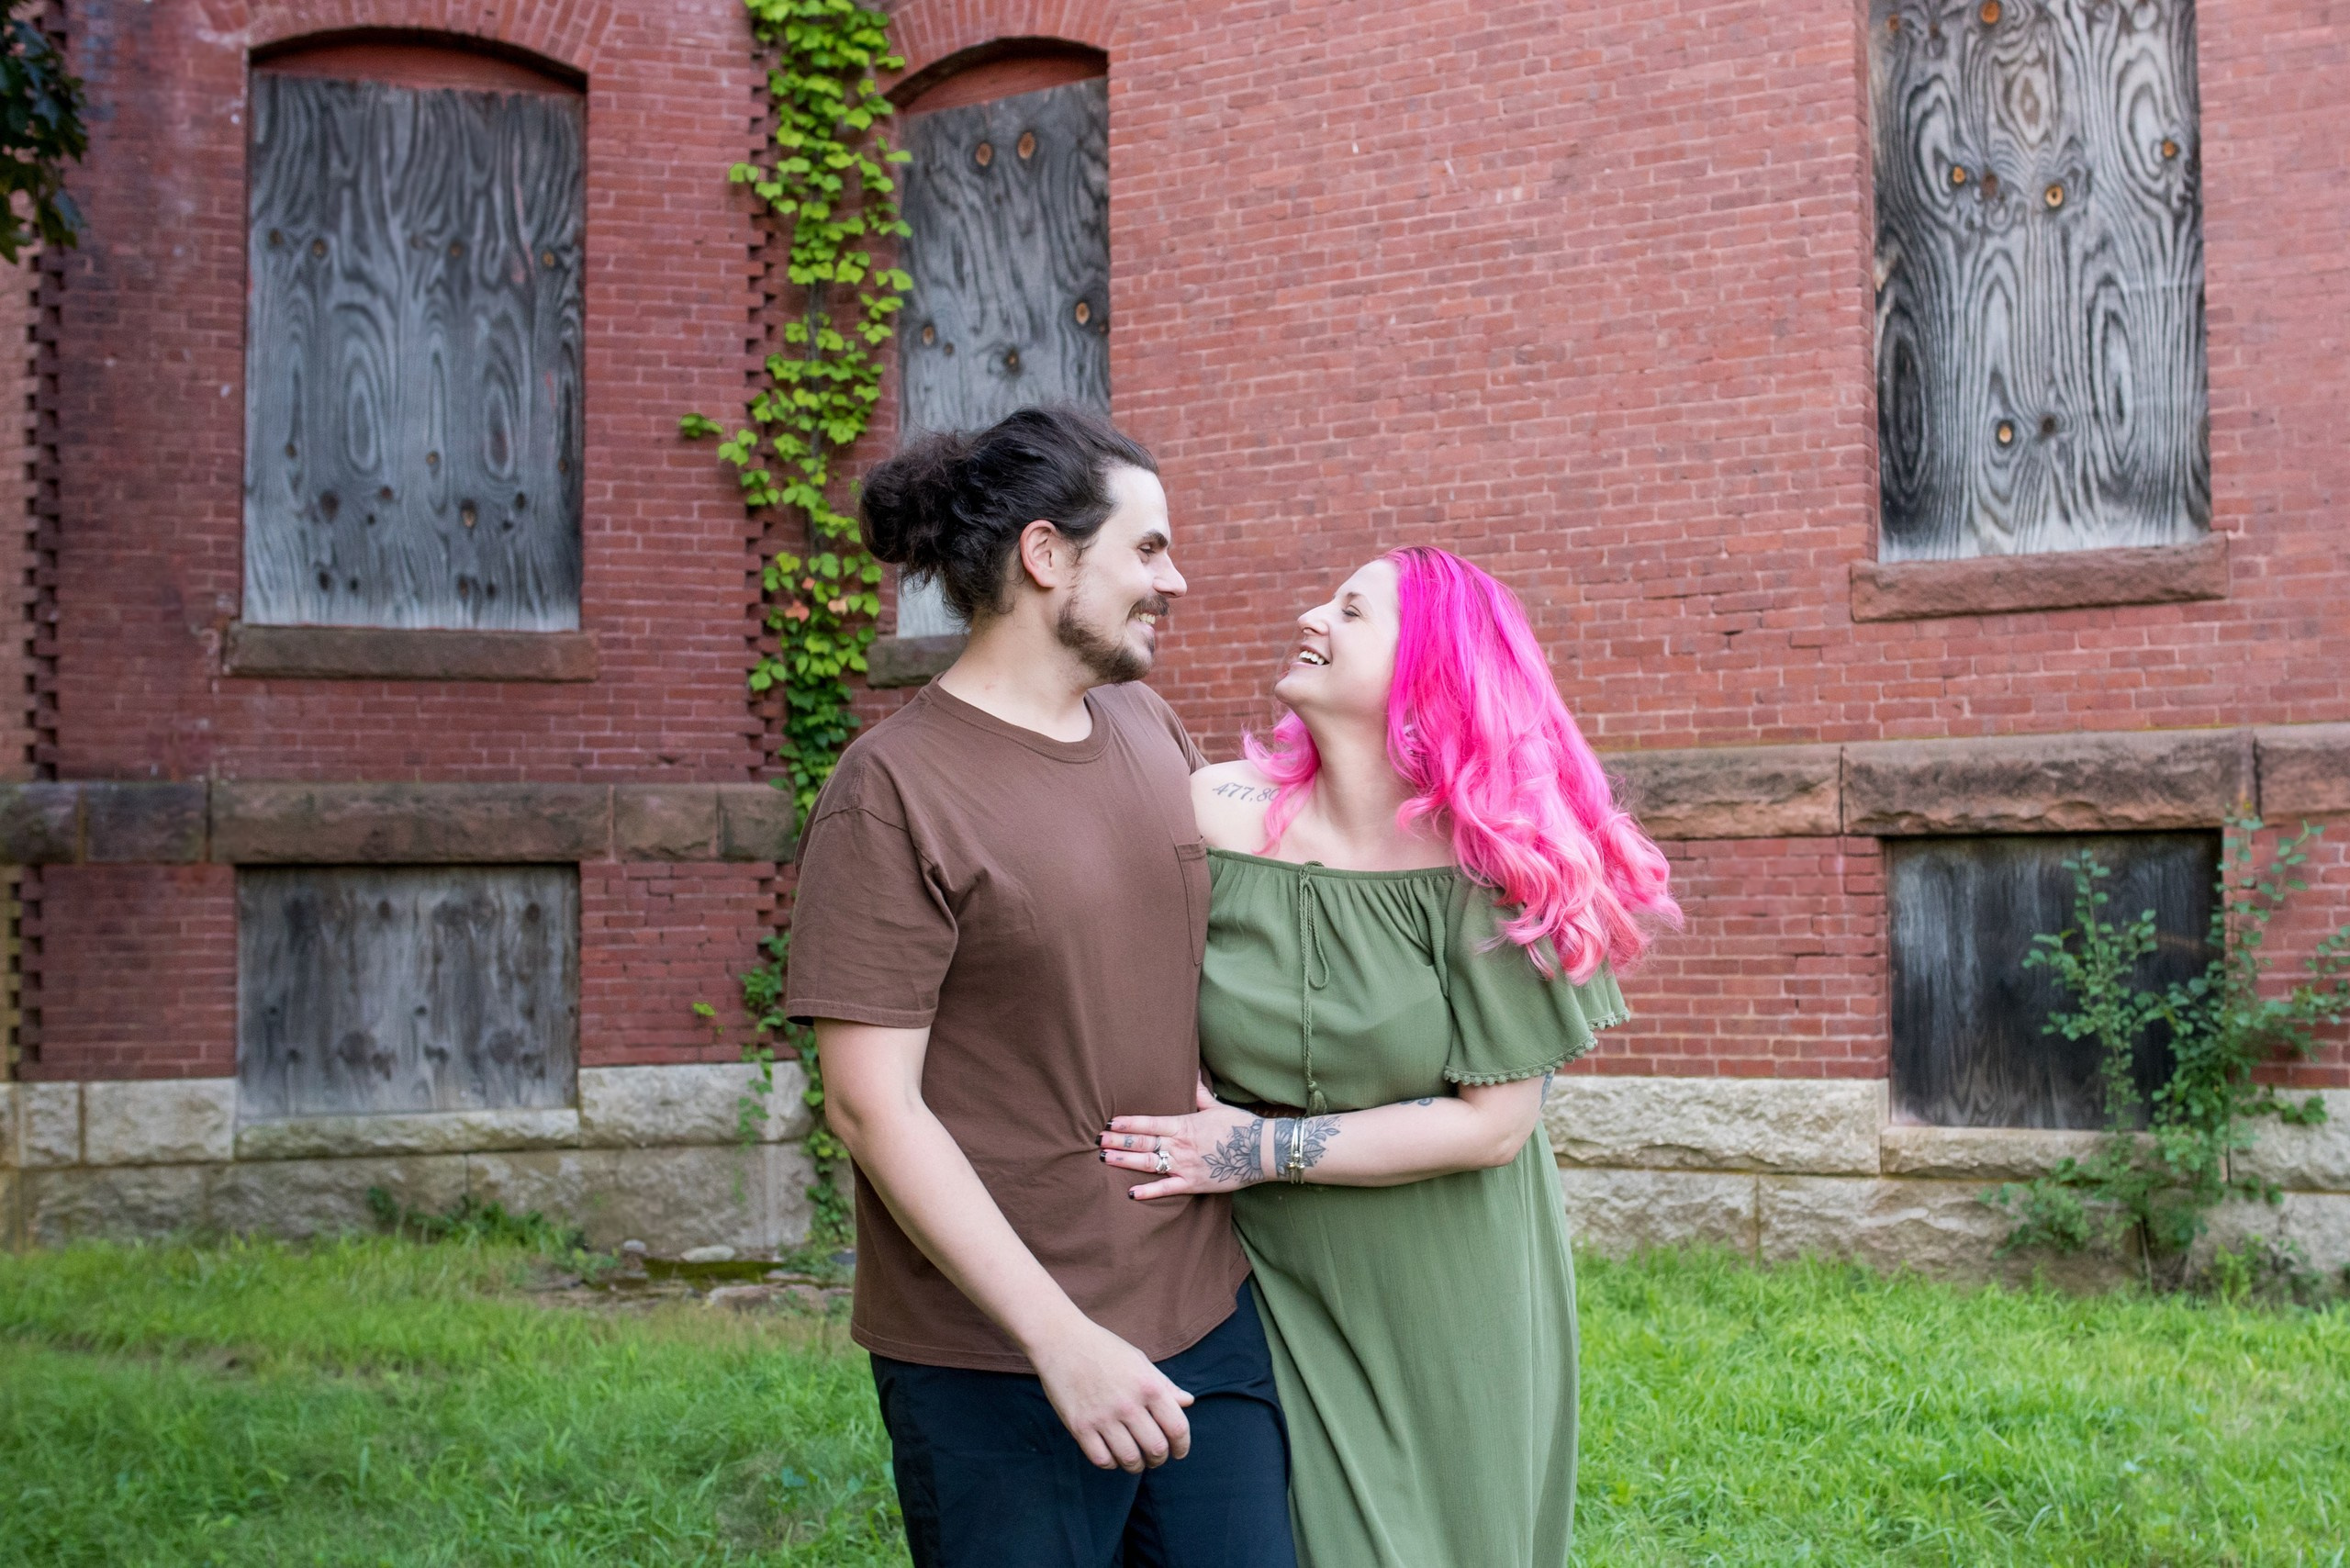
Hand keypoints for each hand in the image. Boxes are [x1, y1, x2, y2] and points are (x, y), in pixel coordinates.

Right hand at [1030, 1316, 1195, 1470]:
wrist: (1060, 1340)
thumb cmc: (1103, 1348)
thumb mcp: (1139, 1360)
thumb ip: (1164, 1384)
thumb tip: (1188, 1402)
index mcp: (1148, 1386)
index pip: (1177, 1428)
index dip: (1182, 1446)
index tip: (1179, 1451)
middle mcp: (1128, 1404)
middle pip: (1156, 1449)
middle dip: (1159, 1459)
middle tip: (1155, 1457)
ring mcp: (1102, 1417)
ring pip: (1130, 1459)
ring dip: (1137, 1465)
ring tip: (1135, 1460)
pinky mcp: (1079, 1426)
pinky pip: (1102, 1460)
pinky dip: (1111, 1463)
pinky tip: (1112, 1455)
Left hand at [1100, 1081, 1266, 1198]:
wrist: (1262, 1150)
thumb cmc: (1239, 1126)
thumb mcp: (1216, 1105)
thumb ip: (1198, 1091)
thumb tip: (1190, 1071)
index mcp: (1184, 1124)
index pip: (1148, 1123)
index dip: (1127, 1124)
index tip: (1108, 1123)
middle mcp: (1180, 1144)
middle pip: (1142, 1143)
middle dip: (1117, 1142)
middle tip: (1096, 1141)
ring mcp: (1185, 1165)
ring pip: (1148, 1163)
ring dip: (1124, 1161)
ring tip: (1104, 1159)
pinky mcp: (1193, 1183)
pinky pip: (1166, 1188)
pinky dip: (1148, 1191)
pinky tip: (1131, 1193)